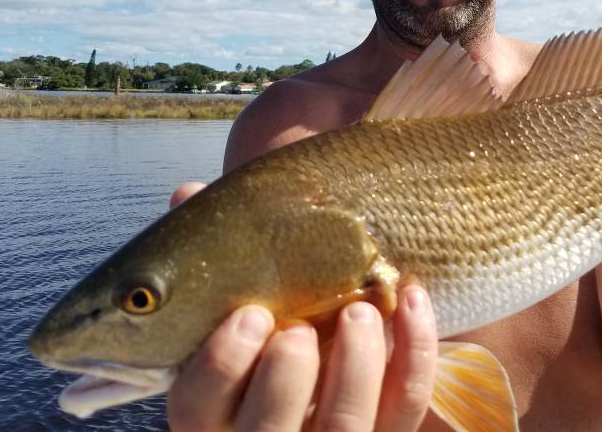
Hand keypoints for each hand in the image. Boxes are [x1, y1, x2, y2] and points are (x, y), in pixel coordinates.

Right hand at [165, 183, 438, 430]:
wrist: (348, 328)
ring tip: (359, 311)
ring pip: (343, 427)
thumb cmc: (280, 298)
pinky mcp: (390, 428)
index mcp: (216, 406)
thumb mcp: (243, 281)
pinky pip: (407, 405)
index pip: (198, 407)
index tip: (250, 314)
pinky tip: (410, 297)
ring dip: (354, 367)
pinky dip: (414, 350)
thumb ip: (213, 245)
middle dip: (286, 378)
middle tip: (300, 328)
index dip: (221, 367)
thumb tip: (187, 193)